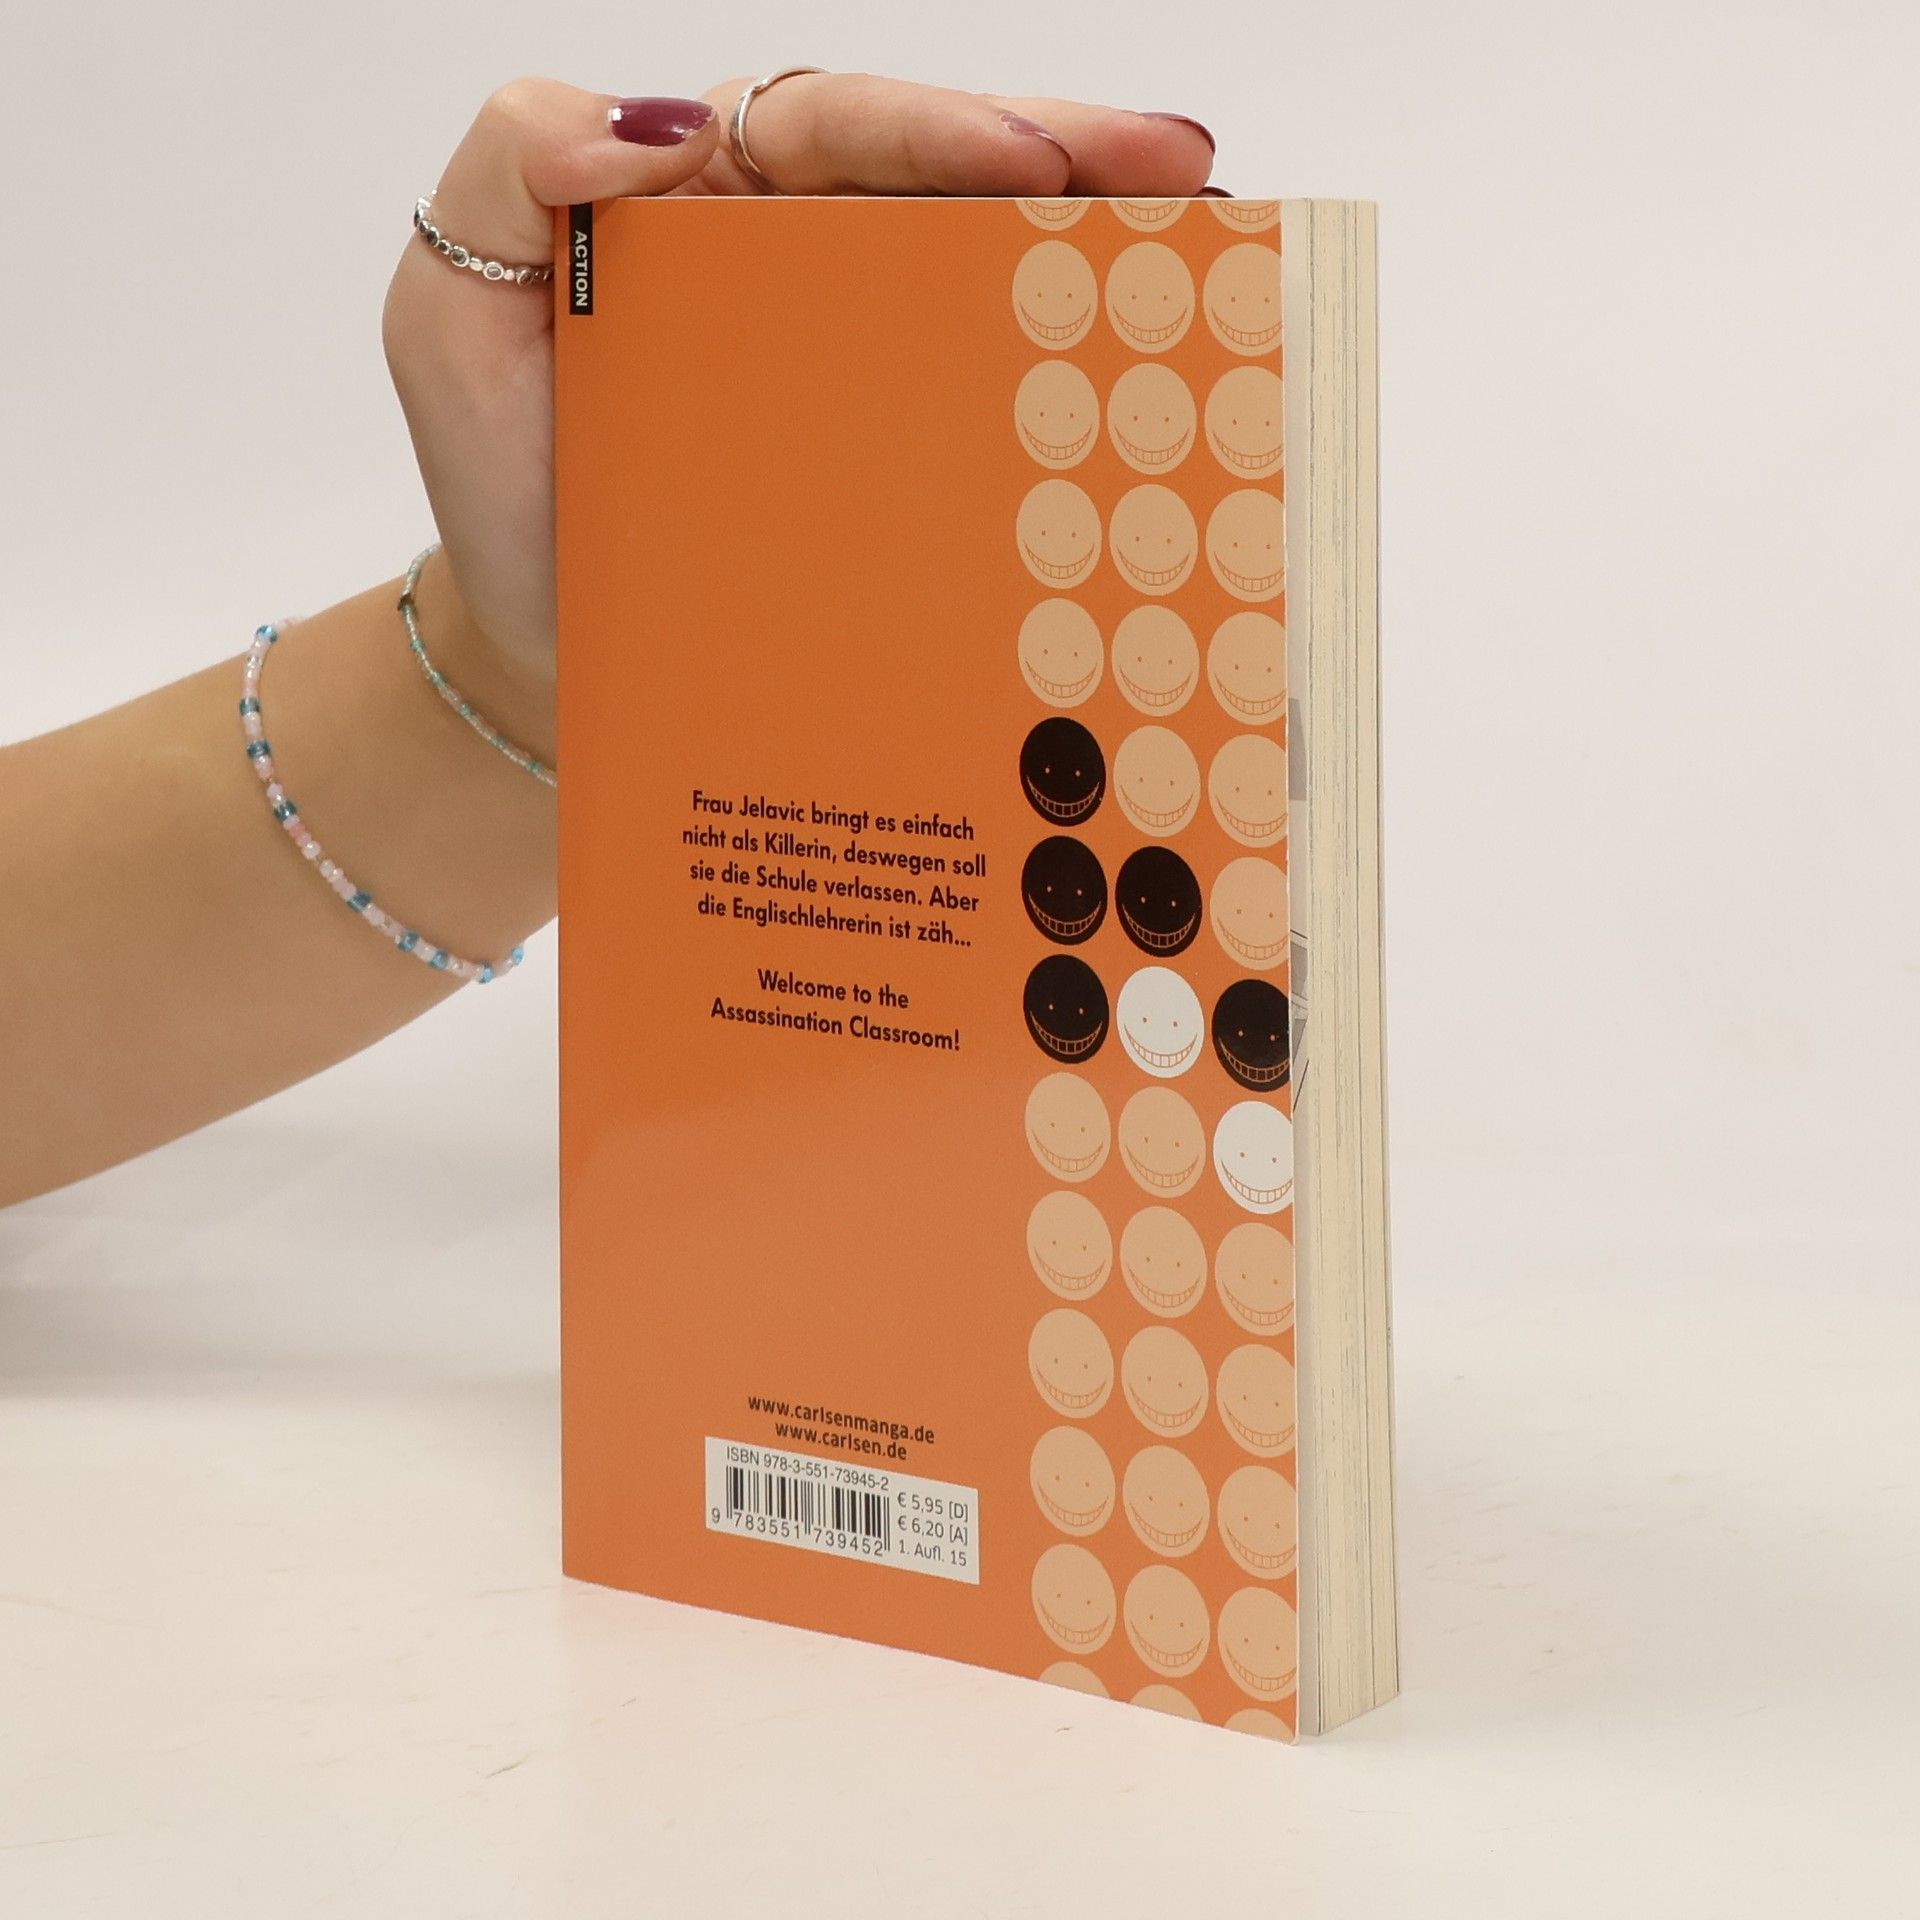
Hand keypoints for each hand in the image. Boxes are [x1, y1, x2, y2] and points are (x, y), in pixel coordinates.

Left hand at [382, 75, 1213, 688]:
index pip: (834, 127)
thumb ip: (508, 172)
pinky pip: (971, 414)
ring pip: (978, 290)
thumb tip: (654, 122)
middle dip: (1069, 166)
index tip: (1035, 156)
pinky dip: (1050, 399)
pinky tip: (1125, 399)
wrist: (543, 653)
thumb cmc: (499, 482)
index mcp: (707, 200)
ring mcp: (852, 368)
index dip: (940, 129)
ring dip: (1089, 270)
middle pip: (942, 188)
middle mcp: (796, 266)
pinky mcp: (885, 466)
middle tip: (1188, 174)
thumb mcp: (444, 310)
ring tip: (1198, 263)